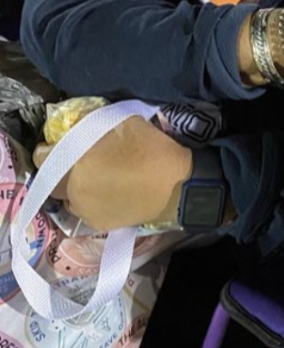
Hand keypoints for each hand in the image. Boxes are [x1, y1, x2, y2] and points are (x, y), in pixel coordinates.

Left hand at [33, 117, 191, 230]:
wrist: (176, 187)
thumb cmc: (151, 150)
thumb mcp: (126, 122)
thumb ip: (97, 123)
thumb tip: (82, 124)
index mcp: (75, 163)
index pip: (43, 156)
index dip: (51, 147)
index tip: (60, 143)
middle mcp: (72, 190)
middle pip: (53, 181)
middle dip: (62, 171)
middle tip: (81, 162)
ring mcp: (85, 210)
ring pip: (69, 197)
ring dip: (77, 187)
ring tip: (98, 178)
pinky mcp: (98, 224)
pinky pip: (86, 210)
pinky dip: (92, 201)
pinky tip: (111, 192)